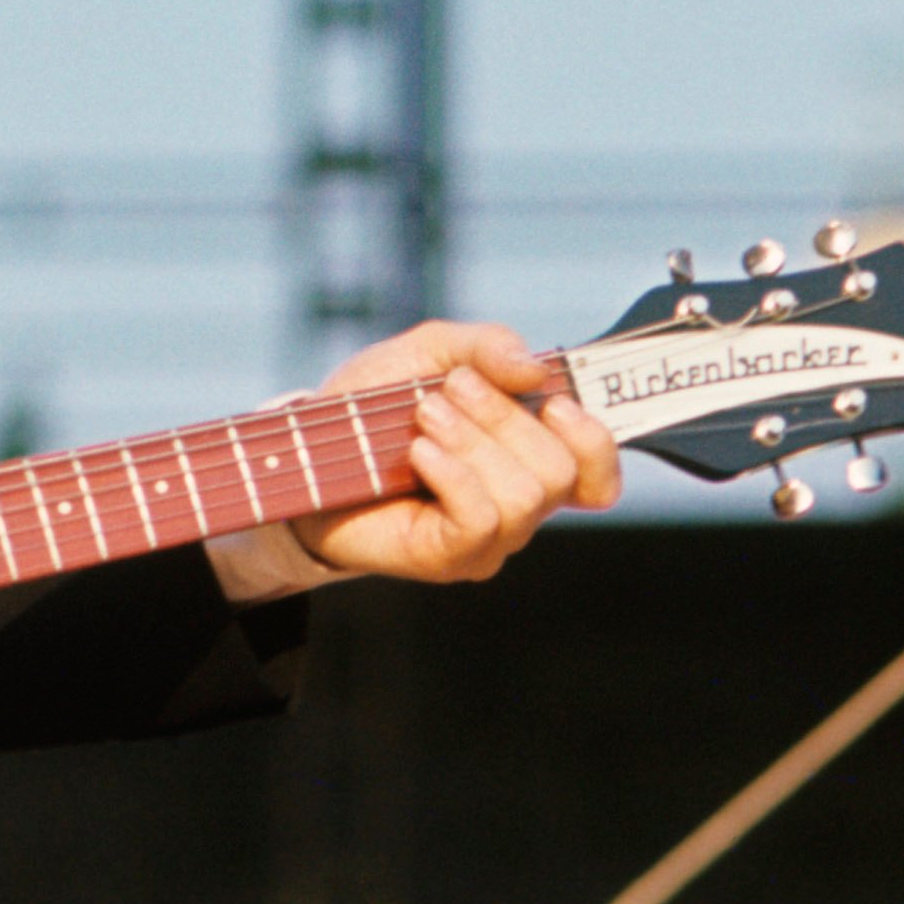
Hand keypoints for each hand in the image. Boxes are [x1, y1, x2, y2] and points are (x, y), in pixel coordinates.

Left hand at [286, 320, 620, 581]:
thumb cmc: (371, 408)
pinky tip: (419, 453)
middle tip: (447, 392)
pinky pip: (481, 518)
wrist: (305, 452)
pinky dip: (453, 473)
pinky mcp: (450, 558)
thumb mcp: (428, 353)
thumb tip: (534, 366)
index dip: (592, 439)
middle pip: (559, 471)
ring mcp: (488, 540)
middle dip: (503, 417)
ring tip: (423, 417)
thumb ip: (484, 346)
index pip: (598, 473)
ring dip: (471, 441)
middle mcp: (518, 506)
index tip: (550, 400)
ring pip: (523, 494)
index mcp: (526, 459)